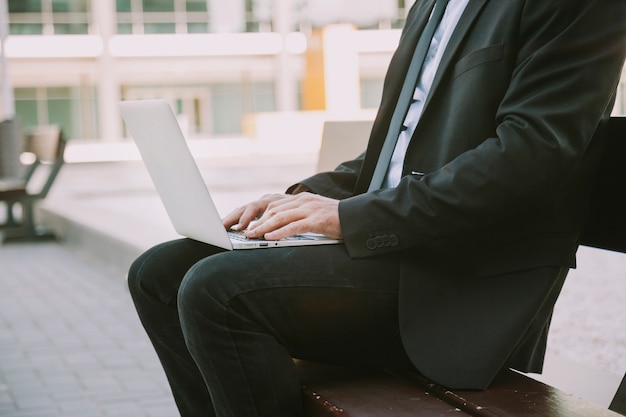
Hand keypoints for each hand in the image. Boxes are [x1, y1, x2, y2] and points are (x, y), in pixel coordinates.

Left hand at [222, 193, 341, 239]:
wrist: (357, 218)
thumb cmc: (336, 219)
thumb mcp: (315, 213)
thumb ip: (299, 216)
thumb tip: (280, 226)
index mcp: (302, 199)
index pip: (274, 205)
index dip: (258, 215)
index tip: (246, 224)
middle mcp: (304, 201)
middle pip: (274, 210)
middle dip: (256, 221)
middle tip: (244, 232)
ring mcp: (310, 209)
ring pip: (281, 217)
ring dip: (264, 227)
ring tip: (252, 236)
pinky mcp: (317, 220)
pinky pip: (295, 226)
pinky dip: (280, 232)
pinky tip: (270, 238)